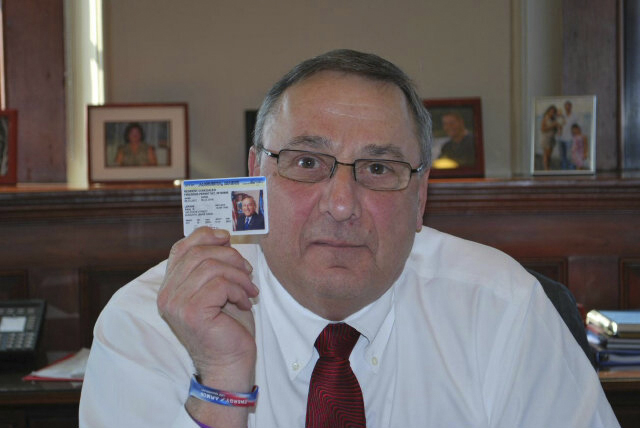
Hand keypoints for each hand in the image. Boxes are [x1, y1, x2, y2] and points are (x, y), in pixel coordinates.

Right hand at [157, 227, 258, 390]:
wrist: (230, 364)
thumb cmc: (227, 328)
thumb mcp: (218, 289)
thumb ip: (213, 266)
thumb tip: (223, 238)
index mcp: (170, 287)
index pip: (181, 248)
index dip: (204, 236)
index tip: (227, 238)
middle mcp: (167, 295)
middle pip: (198, 253)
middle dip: (230, 257)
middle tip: (247, 271)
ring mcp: (176, 304)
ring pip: (211, 266)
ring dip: (238, 275)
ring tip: (249, 289)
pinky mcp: (192, 312)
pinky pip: (220, 284)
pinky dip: (239, 290)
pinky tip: (244, 303)